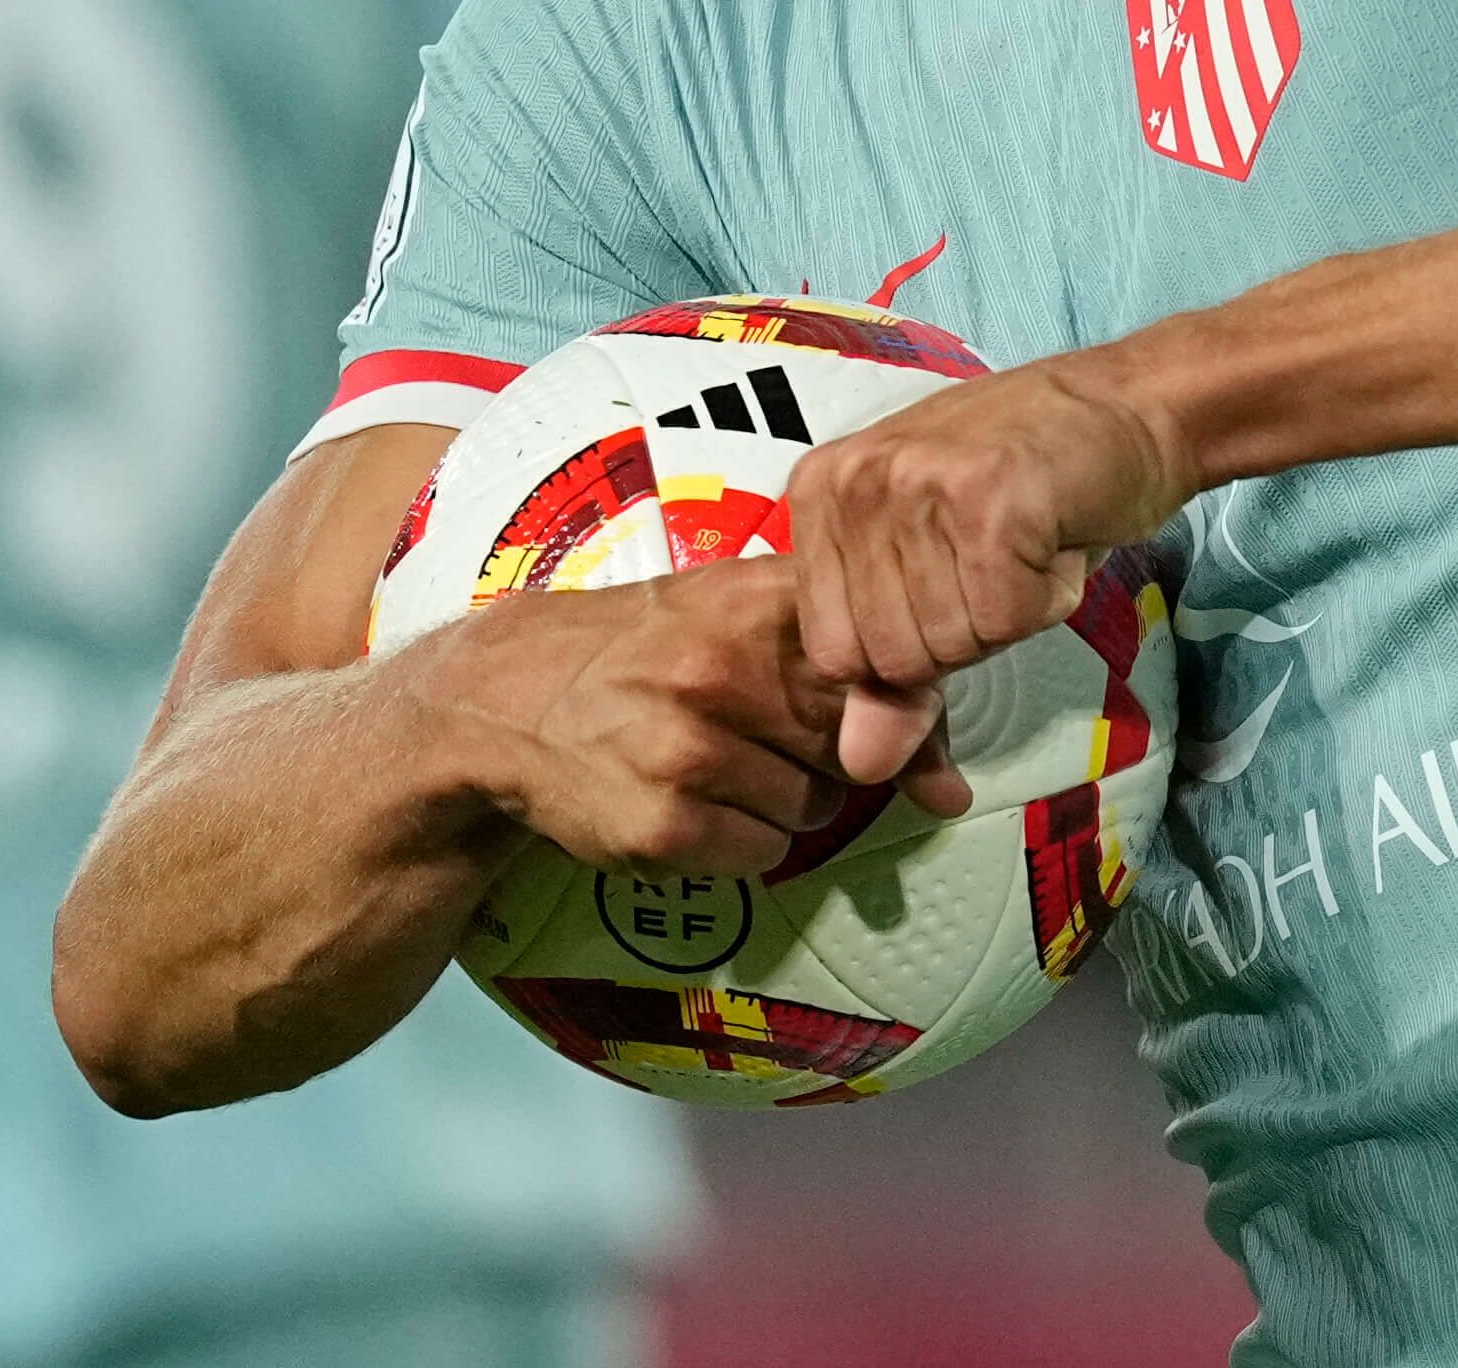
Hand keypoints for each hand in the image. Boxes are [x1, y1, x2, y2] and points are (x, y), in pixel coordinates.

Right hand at [433, 560, 966, 878]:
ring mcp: (688, 750)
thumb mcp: (738, 618)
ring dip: (784, 801)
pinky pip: (765, 855)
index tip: (883, 721)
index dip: (896, 708)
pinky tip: (694, 804)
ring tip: (719, 763)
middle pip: (853, 747)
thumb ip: (856, 678)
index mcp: (752, 602)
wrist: (507, 699)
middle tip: (760, 733)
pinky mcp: (662, 825)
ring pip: (815, 808)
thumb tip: (950, 790)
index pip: (886, 669)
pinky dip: (743, 842)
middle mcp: (721, 670)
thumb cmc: (644, 651)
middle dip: (825, 753)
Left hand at [786, 354, 1193, 780]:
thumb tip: (864, 766)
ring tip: (1022, 542)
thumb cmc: (1027, 488)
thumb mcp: (936, 571)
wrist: (1129, 405)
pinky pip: (1008, 621)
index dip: (906, 655)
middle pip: (890, 659)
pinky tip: (1052, 537)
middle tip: (996, 559)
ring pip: (950, 645)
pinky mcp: (988, 500)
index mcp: (821, 493)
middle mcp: (854, 482)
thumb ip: (891, 671)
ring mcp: (917, 485)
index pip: (834, 654)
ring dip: (1007, 616)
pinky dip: (1048, 598)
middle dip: (963, 636)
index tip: (952, 589)